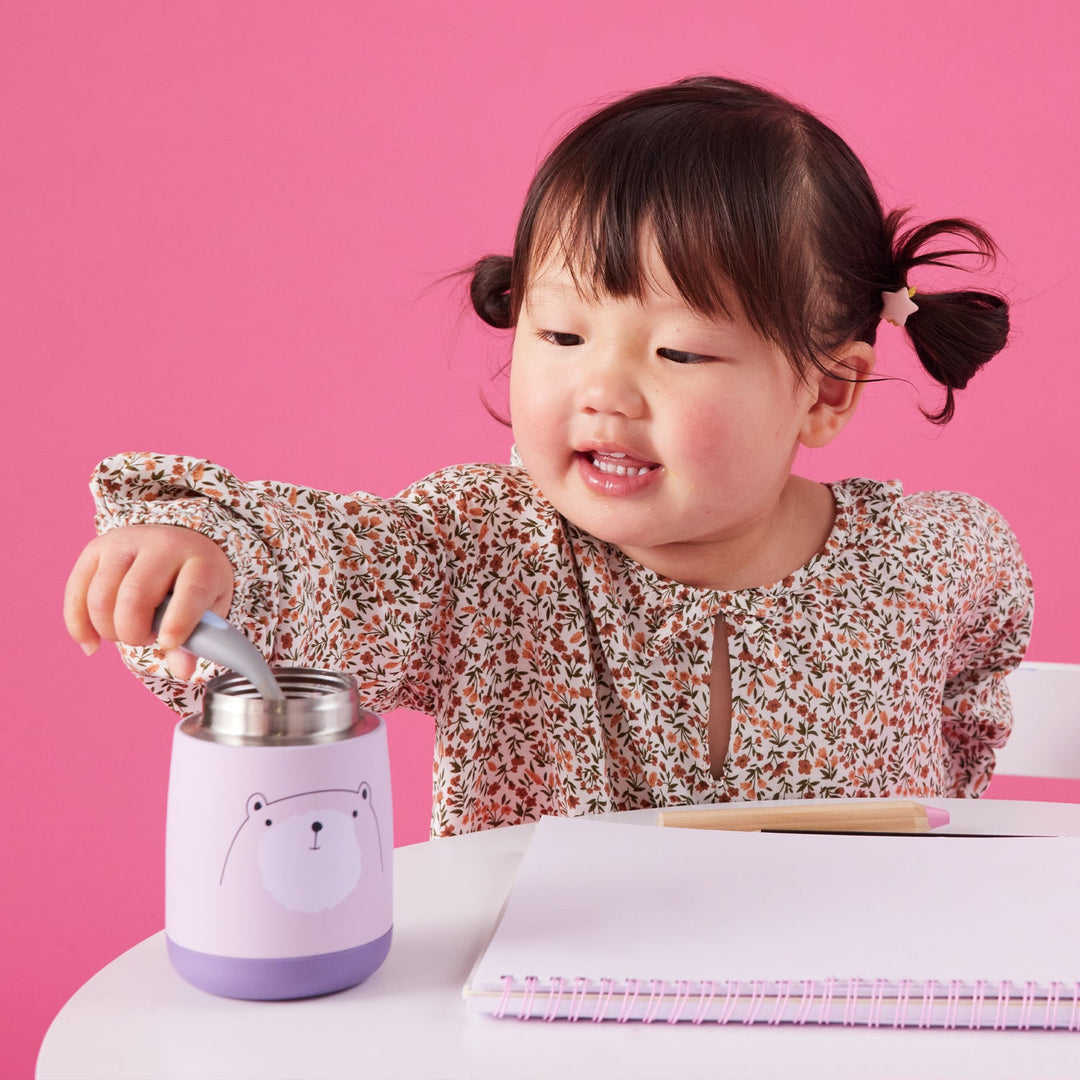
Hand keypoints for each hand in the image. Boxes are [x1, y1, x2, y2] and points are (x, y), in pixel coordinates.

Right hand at [63, 524, 234, 678]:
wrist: (177, 544)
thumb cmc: (195, 584)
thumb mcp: (207, 609)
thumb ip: (195, 640)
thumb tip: (182, 671)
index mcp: (202, 562)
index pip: (191, 591)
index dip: (179, 621)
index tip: (168, 643)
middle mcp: (163, 545)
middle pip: (135, 596)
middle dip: (134, 632)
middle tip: (147, 638)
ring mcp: (126, 543)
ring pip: (101, 597)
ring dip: (109, 630)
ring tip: (130, 631)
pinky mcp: (96, 549)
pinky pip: (76, 592)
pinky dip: (79, 626)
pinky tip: (92, 644)